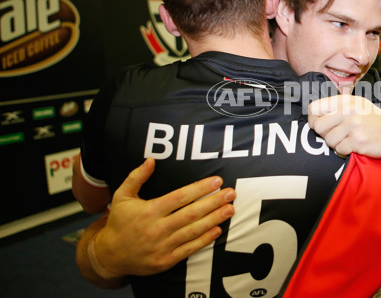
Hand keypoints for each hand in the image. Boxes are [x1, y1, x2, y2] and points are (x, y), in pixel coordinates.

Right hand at [93, 158, 234, 275]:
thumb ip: (136, 177)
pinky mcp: (166, 261)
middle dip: (214, 202)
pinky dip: (205, 240)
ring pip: (194, 231)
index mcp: (149, 211)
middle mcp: (157, 228)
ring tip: (230, 209)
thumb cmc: (119, 222)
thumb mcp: (122, 196)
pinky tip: (218, 230)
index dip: (200, 189)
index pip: (180, 197)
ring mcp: (162, 246)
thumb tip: (151, 160)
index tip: (216, 181)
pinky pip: (189, 249)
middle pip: (191, 213)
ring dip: (214, 219)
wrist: (110, 255)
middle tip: (231, 193)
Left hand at [308, 95, 380, 157]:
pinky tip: (354, 145)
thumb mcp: (355, 104)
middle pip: (318, 126)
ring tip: (347, 140)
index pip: (314, 108)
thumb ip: (335, 107)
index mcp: (344, 100)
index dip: (313, 119)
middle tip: (336, 135)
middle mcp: (348, 110)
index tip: (319, 125)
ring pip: (329, 140)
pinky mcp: (358, 140)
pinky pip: (340, 149)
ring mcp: (353, 125)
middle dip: (324, 134)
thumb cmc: (371, 119)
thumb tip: (312, 114)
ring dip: (336, 144)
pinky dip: (345, 151)